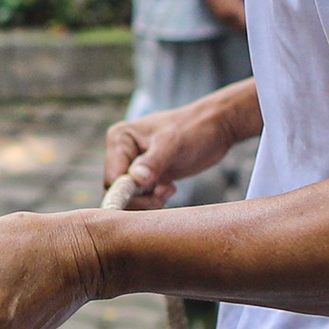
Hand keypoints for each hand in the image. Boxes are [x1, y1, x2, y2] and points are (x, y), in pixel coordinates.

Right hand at [104, 90, 246, 208]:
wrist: (216, 128)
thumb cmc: (194, 130)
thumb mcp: (173, 145)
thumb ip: (153, 163)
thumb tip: (136, 180)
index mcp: (120, 139)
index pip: (112, 178)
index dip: (127, 192)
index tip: (152, 195)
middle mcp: (122, 153)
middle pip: (118, 191)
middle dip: (141, 199)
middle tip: (164, 194)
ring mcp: (133, 165)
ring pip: (129, 198)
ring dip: (149, 201)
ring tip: (169, 189)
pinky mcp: (146, 176)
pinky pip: (141, 198)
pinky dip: (154, 200)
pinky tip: (170, 188)